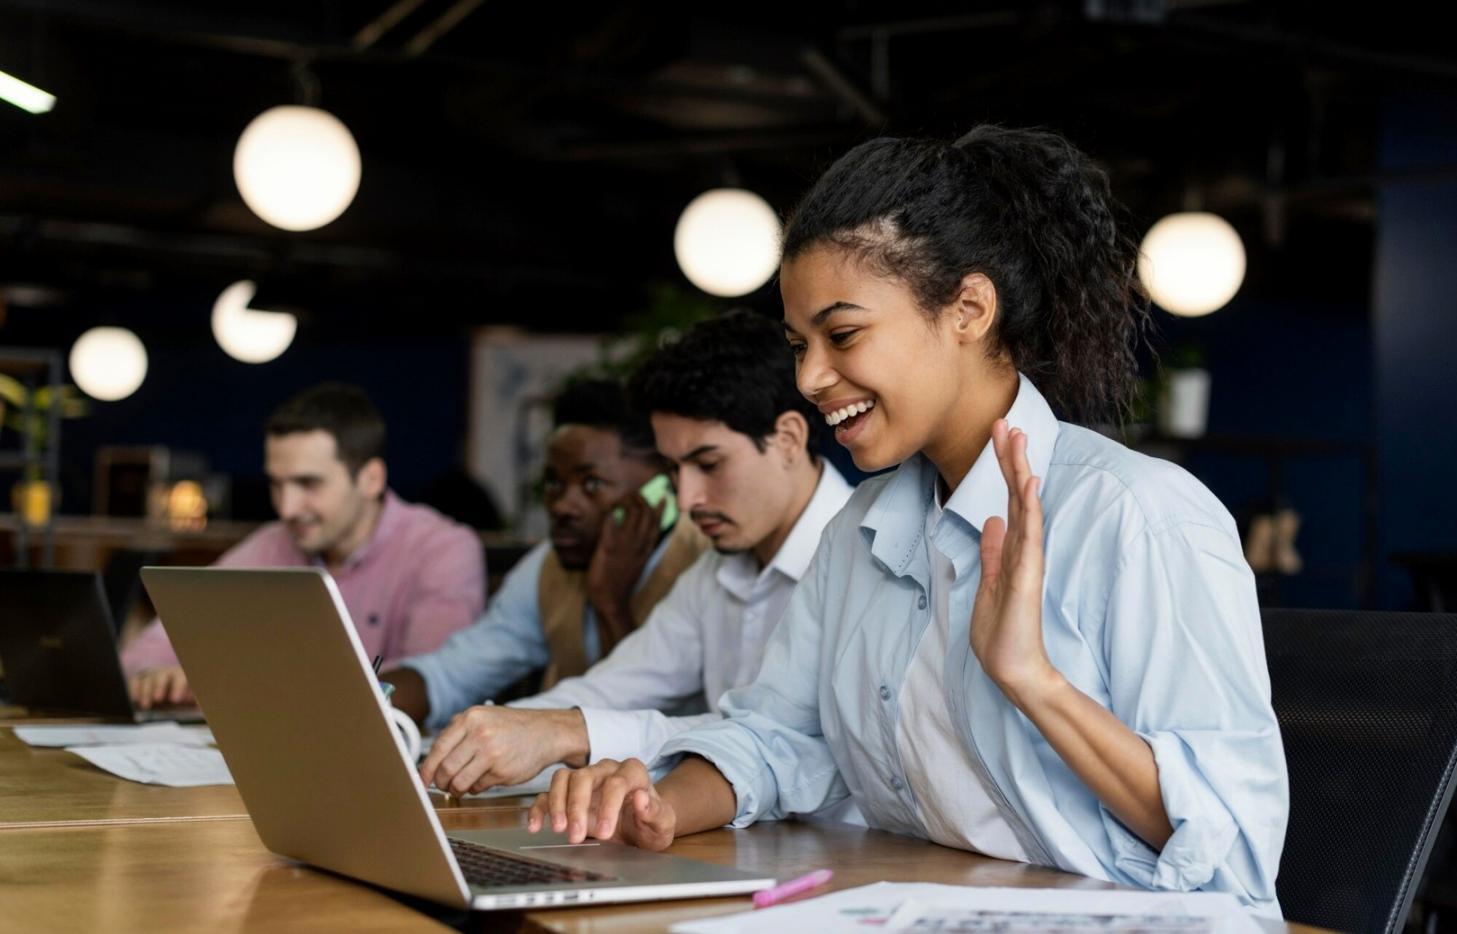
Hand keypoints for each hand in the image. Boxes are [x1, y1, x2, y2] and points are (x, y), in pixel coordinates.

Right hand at [129, 666, 193, 709]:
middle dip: (159, 687)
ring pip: (147, 679)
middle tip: (158, 699)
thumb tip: (201, 707)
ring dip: (146, 692)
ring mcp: (152, 675)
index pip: (181, 677)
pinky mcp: (139, 680)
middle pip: (162, 676)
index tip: (175, 700)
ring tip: (146, 706)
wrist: (173, 696)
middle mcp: (167, 673)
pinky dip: (134, 690)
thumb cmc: (185, 699)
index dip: (178, 687)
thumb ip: (198, 702)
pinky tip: (134, 700)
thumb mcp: (194, 700)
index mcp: (183, 676)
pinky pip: (135, 681)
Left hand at [418, 706, 586, 795]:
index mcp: (471, 718)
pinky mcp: (502, 772)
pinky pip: (478, 787)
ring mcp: (492, 753)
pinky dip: (477, 788)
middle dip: (441, 782)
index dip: (426, 768)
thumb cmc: (513, 727)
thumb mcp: (484, 717)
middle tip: (443, 784)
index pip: (438, 748)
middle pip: (446, 768)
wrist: (546, 732)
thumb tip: (431, 758)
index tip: (421, 780)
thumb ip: (458, 732)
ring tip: (461, 786)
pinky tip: (484, 778)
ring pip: (459, 782)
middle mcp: (480, 734)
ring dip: (457, 789)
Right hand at [526, 758, 675, 850]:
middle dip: (578, 806)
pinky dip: (539, 808)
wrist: (641, 828)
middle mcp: (606, 770)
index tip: (606, 833)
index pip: (617, 781)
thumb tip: (642, 798)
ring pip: (564, 779)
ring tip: (559, 829)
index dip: (610, 806)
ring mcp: (585, 780)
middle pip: (585, 776)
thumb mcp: (663, 823)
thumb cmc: (652, 823)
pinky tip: (535, 826)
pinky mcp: (569, 794)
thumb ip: (656, 811)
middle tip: (576, 835)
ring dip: (558, 804)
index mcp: (632, 772)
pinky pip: (548, 794)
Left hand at [585, 491, 664, 645]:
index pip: (656, 524)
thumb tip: (638, 533)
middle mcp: (637, 545)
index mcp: (646, 550)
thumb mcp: (637, 564)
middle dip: (641, 499)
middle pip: (645, 514)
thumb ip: (639, 548)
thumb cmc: (621, 583)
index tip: (659, 498)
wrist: (610, 600)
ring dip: (627, 501)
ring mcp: (623, 546)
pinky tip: (610, 509)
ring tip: (623, 499)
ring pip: (631, 514)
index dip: (659, 508)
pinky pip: (611, 524)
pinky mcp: (607, 548)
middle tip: (635, 495)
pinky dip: (611, 513)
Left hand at [970, 420, 1058, 702]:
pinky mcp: (1028, 574)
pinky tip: (1028, 482)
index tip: (996, 435)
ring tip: (1017, 438)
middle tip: (1004, 421)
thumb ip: (993, 552)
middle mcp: (1023, 548)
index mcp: (1012, 549)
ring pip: (1026, 506)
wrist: (1012, 668)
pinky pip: (1030, 534)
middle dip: (1010, 458)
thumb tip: (991, 522)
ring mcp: (1028, 559)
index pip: (1007, 499)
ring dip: (1020, 471)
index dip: (1001, 467)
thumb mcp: (988, 583)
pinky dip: (1029, 507)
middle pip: (1016, 494)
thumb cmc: (1002, 632)